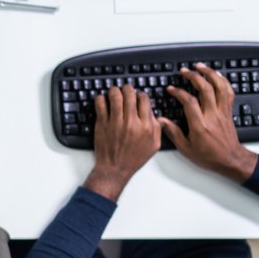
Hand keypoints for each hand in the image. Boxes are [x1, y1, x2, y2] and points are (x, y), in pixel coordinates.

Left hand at [85, 85, 161, 199]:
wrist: (115, 169)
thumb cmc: (133, 159)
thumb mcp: (154, 146)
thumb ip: (158, 128)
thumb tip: (156, 115)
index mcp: (146, 126)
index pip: (144, 99)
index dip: (141, 94)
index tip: (138, 96)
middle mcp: (131, 122)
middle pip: (130, 94)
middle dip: (128, 89)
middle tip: (126, 90)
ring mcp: (115, 122)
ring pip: (115, 96)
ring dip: (114, 90)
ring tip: (114, 91)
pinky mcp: (102, 124)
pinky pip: (100, 104)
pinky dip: (101, 98)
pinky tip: (103, 99)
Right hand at [163, 64, 258, 182]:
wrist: (230, 160)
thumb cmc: (209, 156)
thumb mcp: (186, 148)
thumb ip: (173, 133)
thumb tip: (161, 121)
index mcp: (200, 125)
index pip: (189, 101)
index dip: (178, 92)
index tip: (171, 89)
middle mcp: (213, 115)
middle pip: (205, 89)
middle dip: (194, 76)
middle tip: (184, 71)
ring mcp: (222, 112)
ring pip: (219, 87)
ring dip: (210, 74)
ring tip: (200, 67)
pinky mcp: (228, 111)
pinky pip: (228, 92)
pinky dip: (223, 81)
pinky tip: (217, 75)